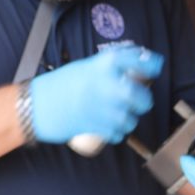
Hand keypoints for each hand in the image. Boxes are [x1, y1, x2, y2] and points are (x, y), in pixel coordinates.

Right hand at [29, 46, 162, 143]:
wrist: (38, 105)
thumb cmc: (60, 85)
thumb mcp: (86, 66)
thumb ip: (110, 67)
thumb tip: (136, 65)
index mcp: (104, 65)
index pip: (139, 61)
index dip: (152, 64)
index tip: (156, 67)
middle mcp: (108, 84)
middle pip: (143, 97)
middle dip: (142, 101)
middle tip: (137, 99)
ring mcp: (105, 108)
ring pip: (132, 119)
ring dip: (128, 118)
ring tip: (116, 113)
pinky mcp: (99, 128)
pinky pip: (119, 133)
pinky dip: (116, 131)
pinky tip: (106, 124)